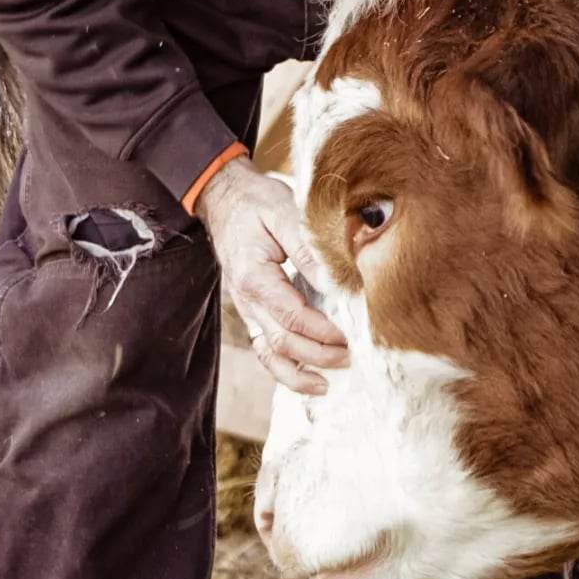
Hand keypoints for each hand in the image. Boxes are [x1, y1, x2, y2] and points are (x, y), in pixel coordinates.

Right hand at [197, 158, 348, 394]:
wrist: (225, 198)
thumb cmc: (257, 203)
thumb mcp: (284, 214)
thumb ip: (309, 251)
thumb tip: (336, 283)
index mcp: (254, 277)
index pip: (292, 315)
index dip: (324, 330)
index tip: (352, 332)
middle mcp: (247, 300)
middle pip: (283, 341)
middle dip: (319, 354)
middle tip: (353, 354)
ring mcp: (248, 309)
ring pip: (271, 354)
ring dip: (301, 371)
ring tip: (331, 380)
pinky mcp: (253, 312)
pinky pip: (265, 349)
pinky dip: (285, 370)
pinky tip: (310, 379)